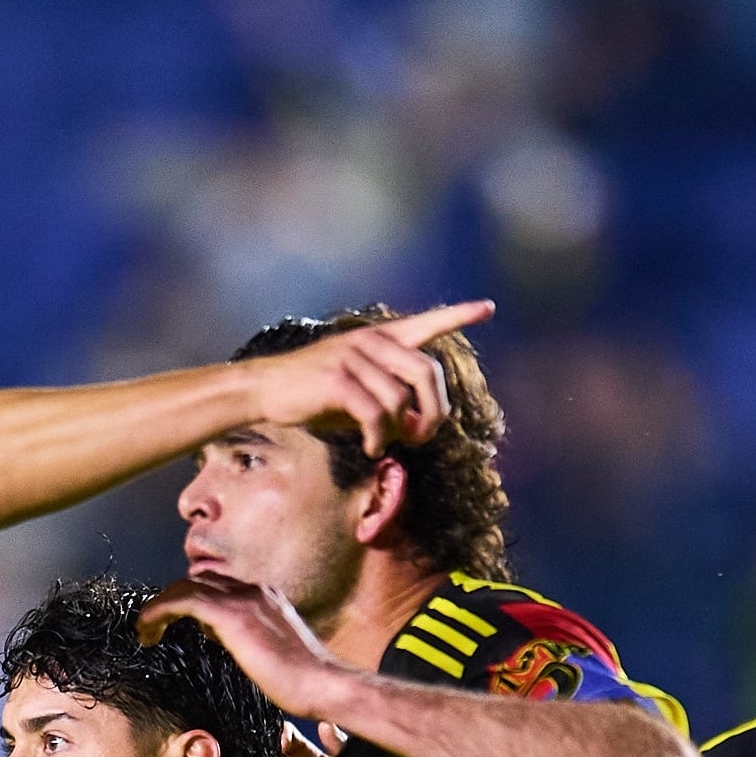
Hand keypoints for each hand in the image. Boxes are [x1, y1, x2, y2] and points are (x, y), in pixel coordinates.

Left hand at [138, 573, 359, 723]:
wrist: (322, 684)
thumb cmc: (302, 681)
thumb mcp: (268, 652)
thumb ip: (242, 638)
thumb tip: (216, 636)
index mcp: (265, 595)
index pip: (216, 585)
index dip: (188, 602)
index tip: (172, 626)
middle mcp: (254, 589)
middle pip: (196, 581)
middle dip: (169, 601)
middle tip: (150, 628)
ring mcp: (244, 598)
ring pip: (185, 586)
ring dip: (158, 607)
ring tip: (143, 632)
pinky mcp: (232, 614)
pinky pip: (182, 601)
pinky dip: (158, 612)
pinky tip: (146, 630)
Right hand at [236, 300, 493, 450]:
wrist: (266, 390)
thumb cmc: (316, 395)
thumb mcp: (361, 393)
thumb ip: (393, 402)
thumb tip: (420, 428)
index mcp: (380, 339)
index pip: (426, 324)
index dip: (458, 316)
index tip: (488, 308)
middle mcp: (371, 341)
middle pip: (427, 372)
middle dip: (434, 411)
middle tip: (423, 436)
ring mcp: (354, 358)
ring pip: (401, 401)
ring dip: (398, 431)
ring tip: (382, 443)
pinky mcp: (338, 380)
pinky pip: (376, 415)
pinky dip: (377, 438)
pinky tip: (369, 448)